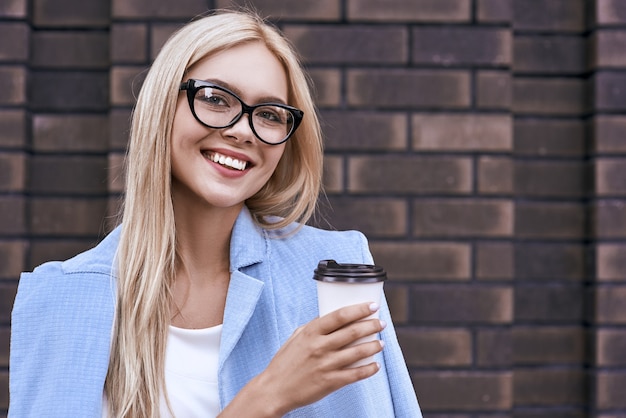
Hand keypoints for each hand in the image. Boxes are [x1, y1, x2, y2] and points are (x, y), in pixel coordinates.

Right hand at [228, 302, 385, 416]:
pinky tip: (375, 365)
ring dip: (373, 346)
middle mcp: (320, 347)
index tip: (372, 306)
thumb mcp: (296, 337)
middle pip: (353, 332)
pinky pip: (355, 374)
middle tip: (381, 323)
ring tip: (381, 342)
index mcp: (311, 332)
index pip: (340, 316)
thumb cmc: (284, 362)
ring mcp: (326, 365)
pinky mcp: (330, 382)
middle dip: (371, 325)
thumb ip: (313, 327)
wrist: (275, 389)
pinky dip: (368, 369)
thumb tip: (332, 317)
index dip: (359, 309)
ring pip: (358, 352)